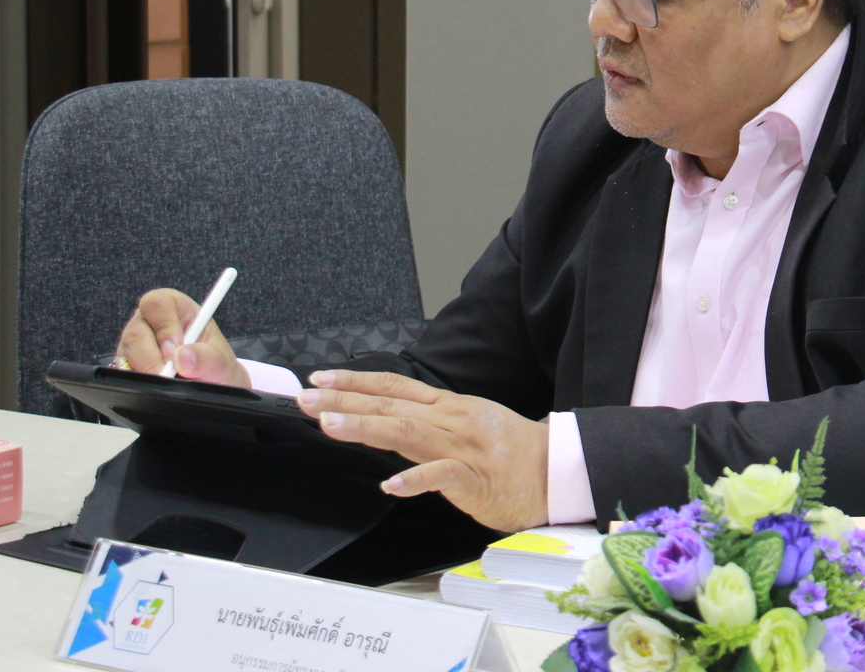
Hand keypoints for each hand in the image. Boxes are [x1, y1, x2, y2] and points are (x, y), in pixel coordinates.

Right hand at [116, 288, 249, 386]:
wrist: (211, 386)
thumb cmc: (215, 365)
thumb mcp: (221, 361)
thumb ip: (207, 357)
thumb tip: (183, 357)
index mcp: (176, 308)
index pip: (157, 303)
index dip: (165, 326)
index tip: (177, 348)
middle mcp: (150, 322)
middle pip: (135, 331)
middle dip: (152, 357)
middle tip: (168, 374)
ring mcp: (136, 344)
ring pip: (126, 353)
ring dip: (145, 371)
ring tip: (168, 380)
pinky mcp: (127, 364)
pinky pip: (123, 371)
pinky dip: (138, 381)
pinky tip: (156, 385)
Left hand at [297, 370, 549, 532]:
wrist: (556, 471)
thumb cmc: (512, 452)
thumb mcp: (469, 423)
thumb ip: (429, 422)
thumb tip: (387, 418)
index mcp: (449, 406)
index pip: (395, 387)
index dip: (355, 382)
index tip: (321, 380)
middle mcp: (452, 420)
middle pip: (392, 405)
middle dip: (345, 400)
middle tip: (307, 399)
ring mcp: (464, 447)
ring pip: (408, 432)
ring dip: (366, 427)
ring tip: (330, 425)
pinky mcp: (476, 479)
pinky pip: (442, 478)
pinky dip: (415, 480)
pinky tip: (389, 485)